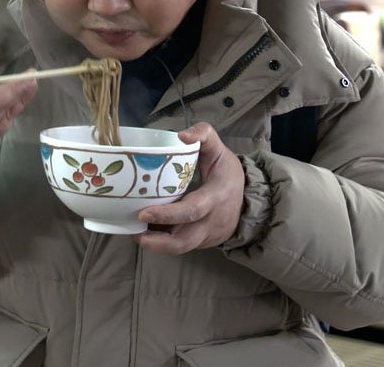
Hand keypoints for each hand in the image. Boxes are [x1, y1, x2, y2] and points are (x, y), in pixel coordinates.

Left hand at [134, 123, 244, 254]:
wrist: (250, 199)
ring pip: (180, 248)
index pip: (192, 210)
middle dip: (156, 241)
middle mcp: (212, 222)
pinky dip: (163, 241)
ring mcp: (208, 236)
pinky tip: (148, 232)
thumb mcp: (220, 149)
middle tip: (133, 230)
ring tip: (135, 232)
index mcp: (216, 197)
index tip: (143, 213)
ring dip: (156, 244)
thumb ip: (204, 134)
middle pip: (183, 240)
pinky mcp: (203, 243)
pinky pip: (182, 246)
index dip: (167, 215)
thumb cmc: (228, 172)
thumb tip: (182, 135)